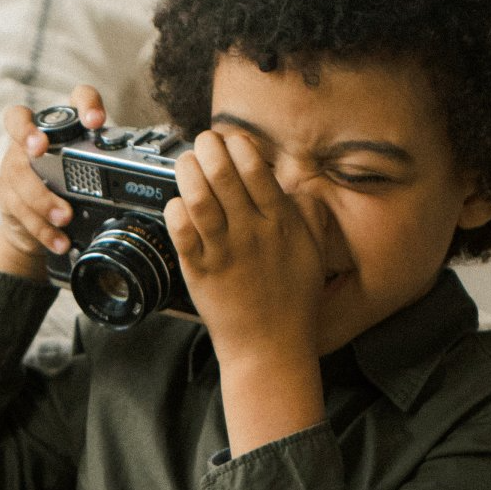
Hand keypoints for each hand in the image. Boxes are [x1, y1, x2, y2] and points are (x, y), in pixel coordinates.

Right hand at [0, 85, 106, 280]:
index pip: (75, 98)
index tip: (96, 122)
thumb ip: (111, 170)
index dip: (84, 104)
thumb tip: (155, 178)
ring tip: (65, 217)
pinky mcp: (7, 194)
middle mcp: (33, 138)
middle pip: (19, 122)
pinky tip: (58, 239)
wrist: (37, 224)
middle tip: (40, 150)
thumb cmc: (73, 189)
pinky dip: (41, 227)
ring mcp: (15, 164)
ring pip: (20, 173)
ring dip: (42, 197)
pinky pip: (20, 208)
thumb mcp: (93, 175)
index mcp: (64, 126)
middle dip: (28, 133)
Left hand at [166, 129, 327, 454]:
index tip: (231, 140)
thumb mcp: (315, 254)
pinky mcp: (199, 272)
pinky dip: (175, 211)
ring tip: (186, 163)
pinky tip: (177, 205)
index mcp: (280, 224)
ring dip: (188, 172)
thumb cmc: (293, 303)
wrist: (270, 349)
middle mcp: (251, 234)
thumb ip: (310, 216)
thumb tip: (299, 188)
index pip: (256, 169)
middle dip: (208, 148)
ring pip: (198, 198)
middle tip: (203, 143)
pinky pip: (181, 232)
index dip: (239, 145)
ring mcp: (223, 252)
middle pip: (222, 175)